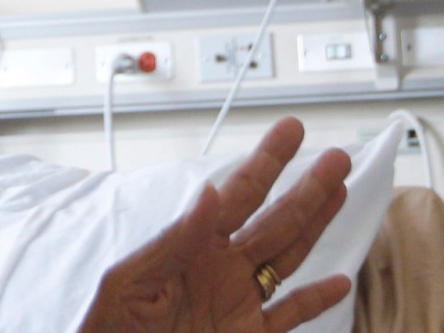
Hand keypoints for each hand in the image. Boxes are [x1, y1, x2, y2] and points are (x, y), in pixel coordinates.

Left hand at [77, 117, 351, 332]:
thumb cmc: (104, 330)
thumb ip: (173, 241)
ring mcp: (236, 303)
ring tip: (339, 192)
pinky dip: (315, 301)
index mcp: (190, 247)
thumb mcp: (128, 283)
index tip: (291, 131)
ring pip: (287, 257)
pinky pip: (288, 317)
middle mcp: (219, 269)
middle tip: (336, 156)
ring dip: (314, 226)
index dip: (267, 161)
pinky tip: (339, 282)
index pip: (237, 194)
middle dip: (306, 188)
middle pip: (273, 219)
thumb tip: (207, 194)